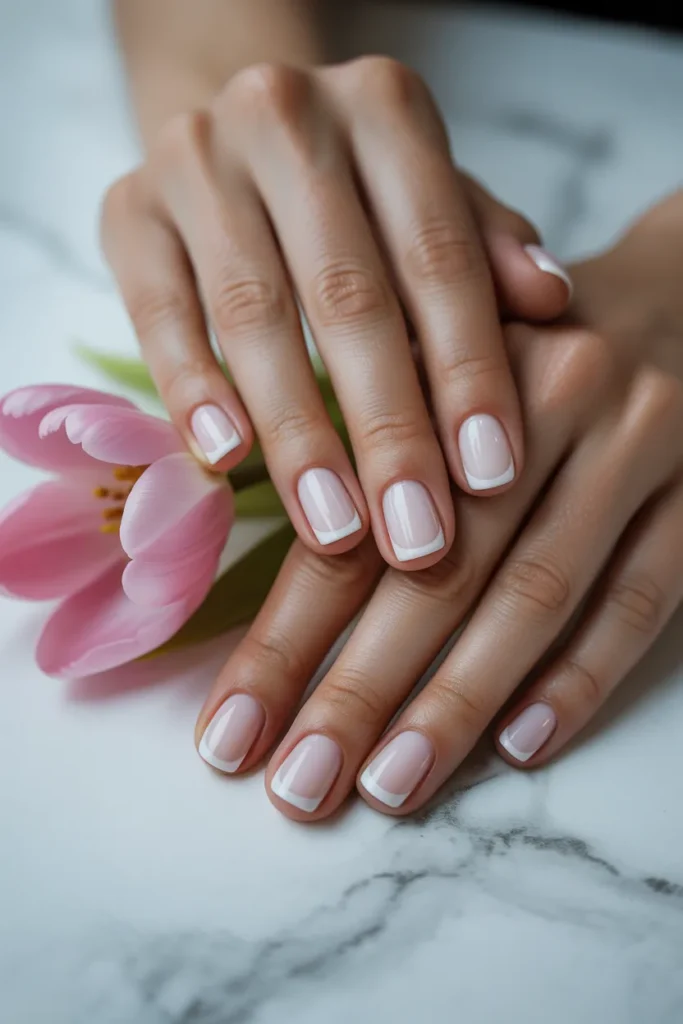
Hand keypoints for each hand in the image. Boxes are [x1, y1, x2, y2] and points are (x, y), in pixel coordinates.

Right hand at [100, 56, 570, 569]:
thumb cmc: (358, 191)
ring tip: (336, 531)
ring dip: (299, 436)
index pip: (439, 255)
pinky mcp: (126, 210)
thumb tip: (553, 300)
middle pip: (348, 295)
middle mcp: (287, 114)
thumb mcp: (435, 202)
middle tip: (418, 538)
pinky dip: (193, 390)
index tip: (490, 478)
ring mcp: (195, 158)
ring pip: (253, 314)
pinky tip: (226, 463)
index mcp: (384, 105)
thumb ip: (489, 248)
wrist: (236, 135)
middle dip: (388, 430)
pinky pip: (158, 313)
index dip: (468, 371)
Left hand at [194, 192, 682, 817]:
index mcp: (451, 365)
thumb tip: (269, 544)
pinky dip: (580, 679)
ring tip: (389, 786)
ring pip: (538, 594)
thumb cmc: (522, 347)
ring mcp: (635, 446)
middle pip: (437, 570)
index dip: (284, 636)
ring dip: (459, 702)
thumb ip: (358, 429)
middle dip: (358, 691)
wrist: (677, 300)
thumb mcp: (434, 350)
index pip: (353, 521)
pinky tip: (518, 747)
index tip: (231, 730)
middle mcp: (548, 398)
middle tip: (298, 791)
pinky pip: (641, 600)